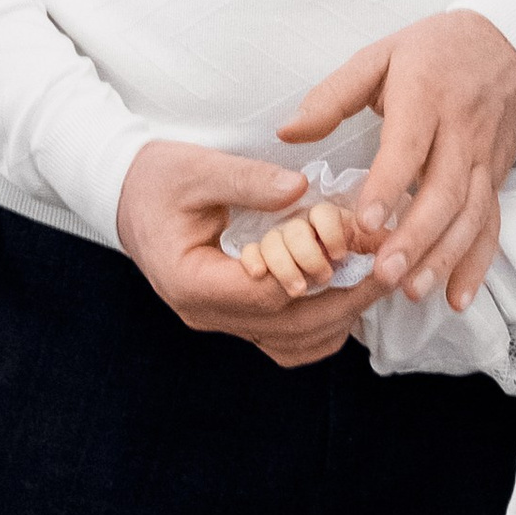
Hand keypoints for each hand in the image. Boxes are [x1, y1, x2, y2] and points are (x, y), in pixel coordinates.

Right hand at [118, 137, 354, 361]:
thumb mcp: (197, 169)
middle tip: (391, 271)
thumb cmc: (156, 178)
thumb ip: (249, 180)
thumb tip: (300, 190)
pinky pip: (284, 339)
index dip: (325, 278)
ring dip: (338, 318)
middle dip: (347, 302)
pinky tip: (345, 292)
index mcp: (192, 282)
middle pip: (291, 329)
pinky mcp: (232, 317)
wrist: (124, 196)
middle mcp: (206, 314)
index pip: (271, 294)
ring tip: (374, 280)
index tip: (369, 255)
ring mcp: (218, 321)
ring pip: (292, 345)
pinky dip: (320, 324)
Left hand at [278, 8, 515, 310]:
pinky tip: (457, 296)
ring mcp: (484, 157)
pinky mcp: (496, 176)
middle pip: (444, 191)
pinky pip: (491, 223)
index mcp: (426, 96)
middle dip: (415, 237)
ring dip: (444, 256)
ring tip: (412, 290)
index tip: (364, 222)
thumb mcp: (379, 57)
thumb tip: (287, 133)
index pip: (408, 147)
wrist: (506, 42)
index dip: (388, 185)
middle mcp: (462, 130)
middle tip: (384, 273)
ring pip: (470, 214)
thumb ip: (332, 96)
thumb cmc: (431, 51)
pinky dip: (477, 263)